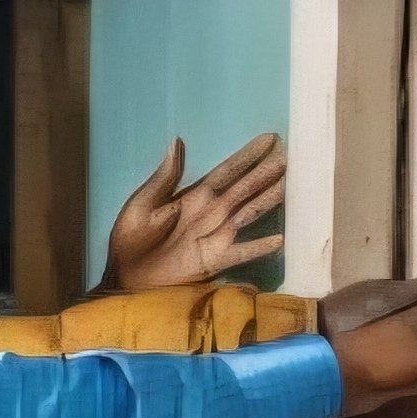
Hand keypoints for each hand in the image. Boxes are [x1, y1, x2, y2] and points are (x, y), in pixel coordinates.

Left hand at [98, 133, 287, 293]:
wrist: (124, 278)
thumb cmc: (128, 240)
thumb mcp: (142, 205)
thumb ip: (164, 177)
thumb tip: (177, 141)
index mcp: (193, 196)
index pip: (227, 170)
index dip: (248, 155)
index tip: (270, 139)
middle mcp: (211, 212)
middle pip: (245, 189)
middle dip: (267, 173)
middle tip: (291, 157)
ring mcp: (216, 236)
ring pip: (250, 213)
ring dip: (270, 200)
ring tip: (292, 186)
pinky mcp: (215, 260)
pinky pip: (243, 252)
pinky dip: (260, 246)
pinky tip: (281, 239)